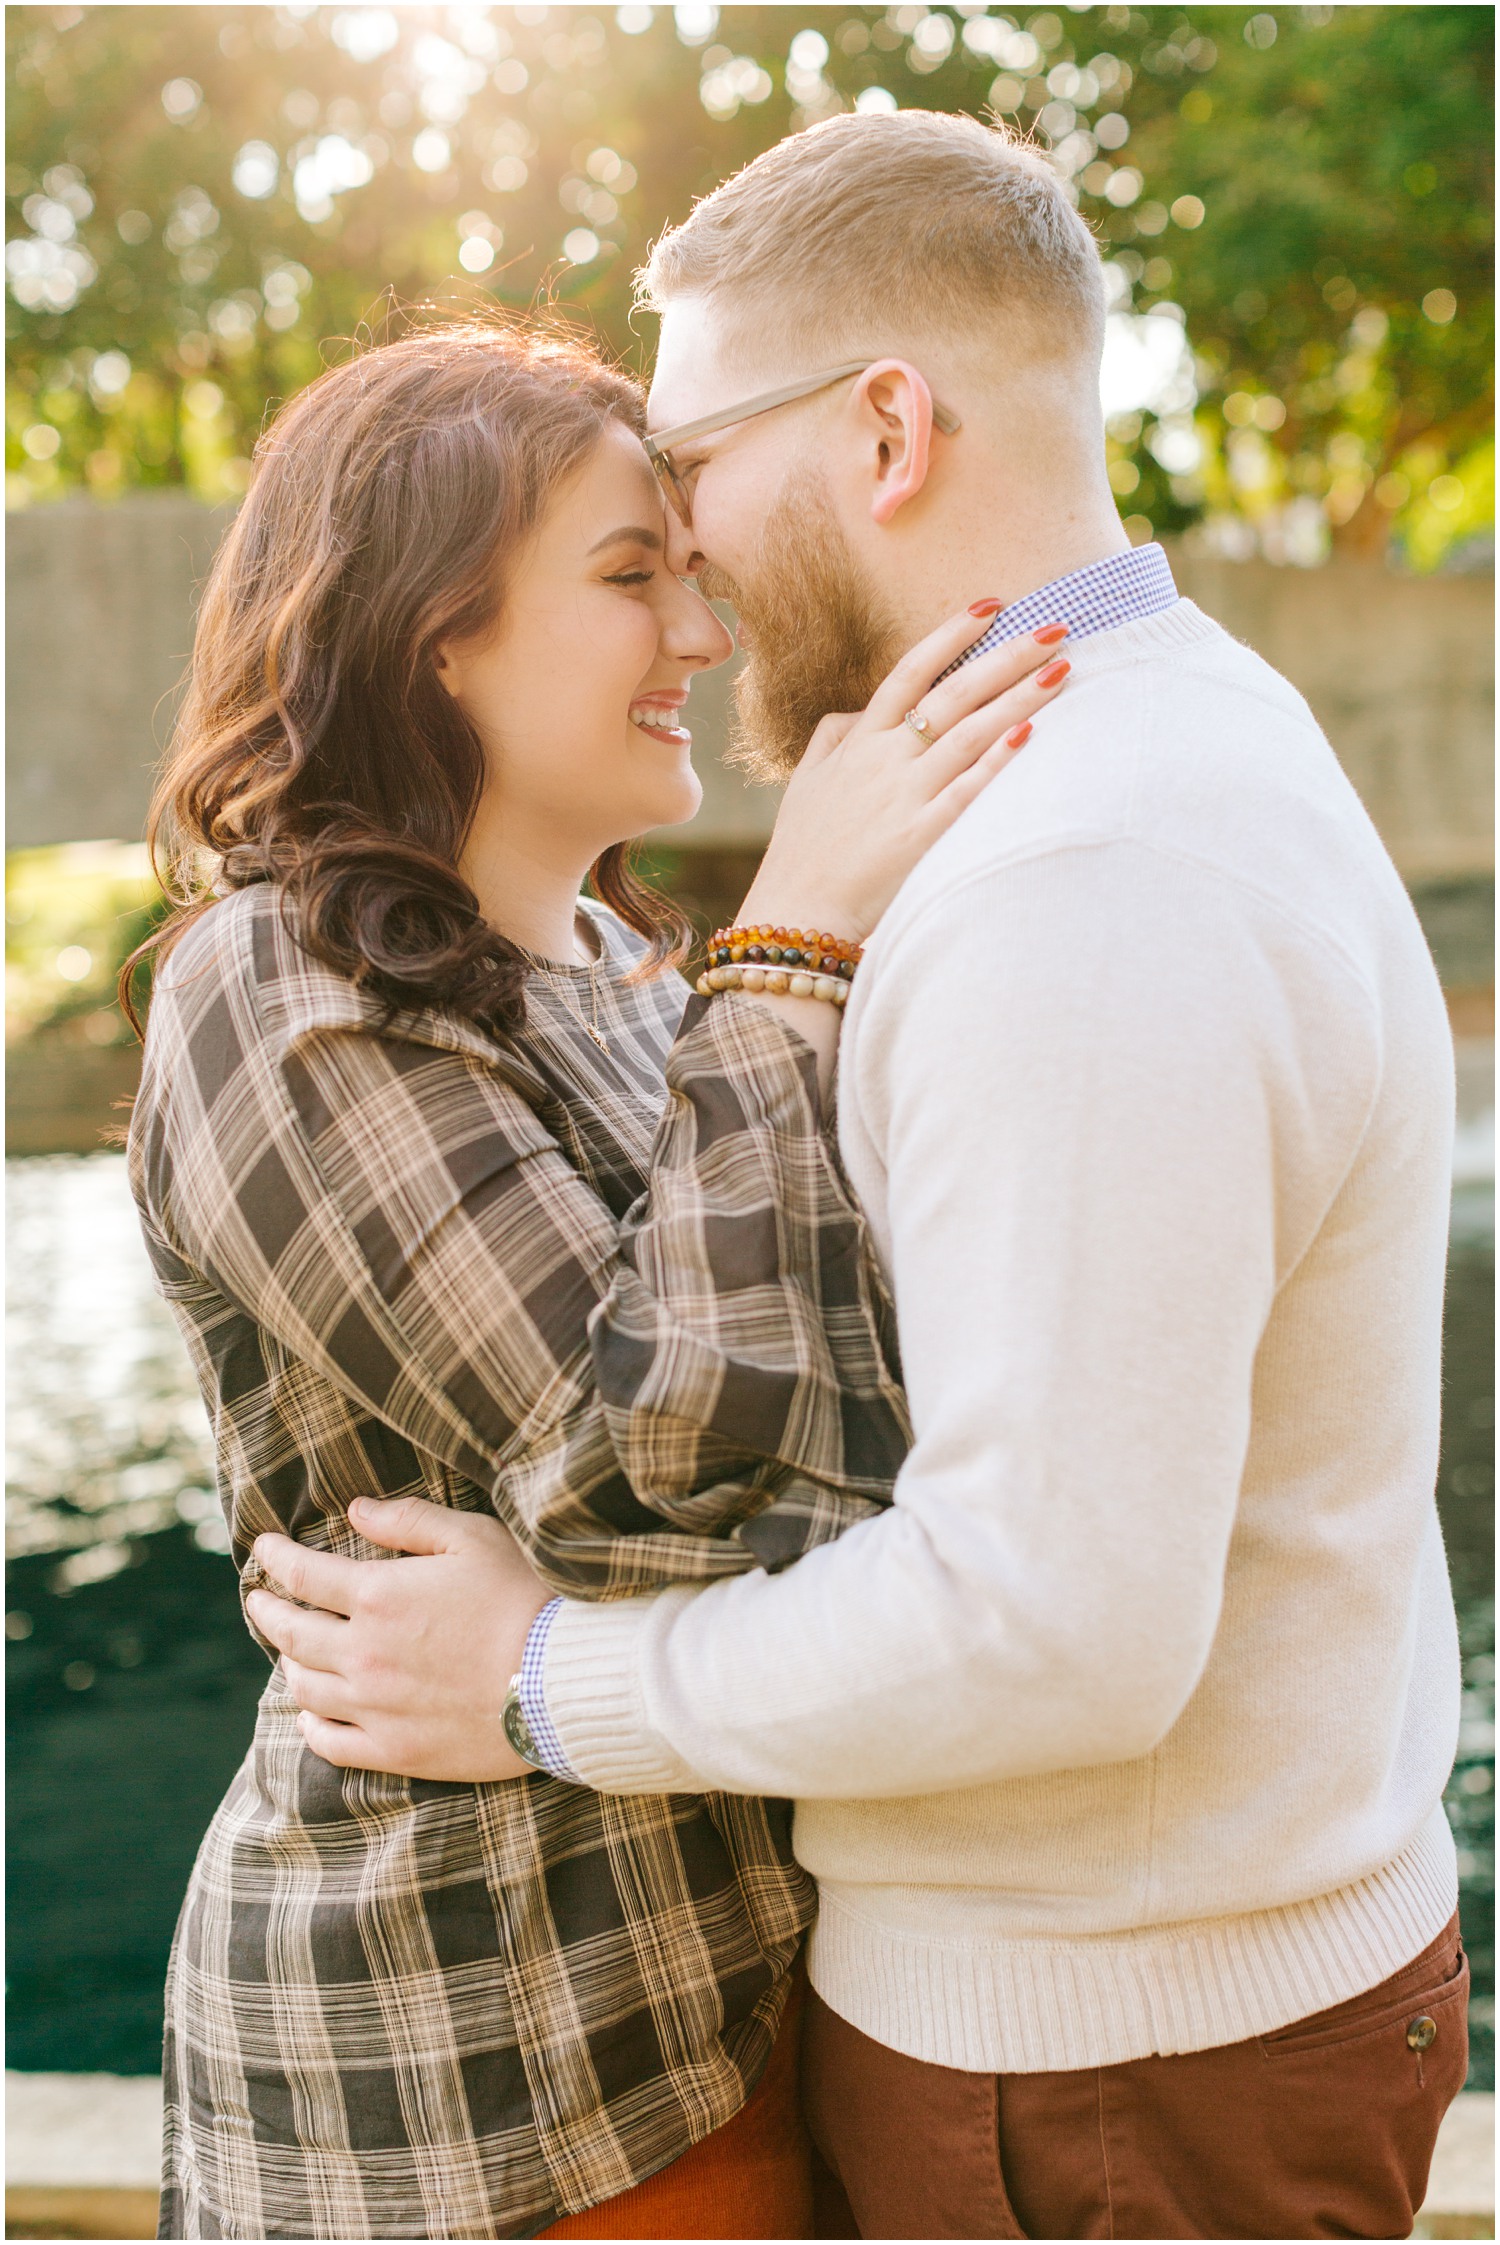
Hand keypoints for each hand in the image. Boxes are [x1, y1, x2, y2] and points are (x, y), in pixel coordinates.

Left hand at [245, 1496, 552, 1781]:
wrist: (561, 1681)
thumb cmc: (524, 1598)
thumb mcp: (472, 1539)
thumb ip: (408, 1522)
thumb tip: (355, 1511)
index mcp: (379, 1597)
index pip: (303, 1575)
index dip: (275, 1557)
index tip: (261, 1547)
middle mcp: (363, 1654)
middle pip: (291, 1633)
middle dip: (268, 1610)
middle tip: (258, 1599)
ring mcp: (375, 1708)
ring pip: (305, 1687)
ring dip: (290, 1663)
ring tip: (289, 1651)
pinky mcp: (395, 1750)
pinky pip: (329, 1743)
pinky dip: (311, 1724)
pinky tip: (310, 1713)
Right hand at [741, 611, 1069, 944]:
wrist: (796, 913)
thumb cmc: (804, 850)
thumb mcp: (807, 781)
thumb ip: (833, 735)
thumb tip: (861, 710)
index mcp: (859, 741)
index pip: (910, 672)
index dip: (952, 634)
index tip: (991, 605)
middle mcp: (884, 760)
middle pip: (953, 693)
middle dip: (1007, 656)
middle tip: (1056, 628)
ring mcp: (903, 797)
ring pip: (968, 733)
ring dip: (1017, 697)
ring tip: (1062, 670)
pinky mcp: (920, 838)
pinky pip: (965, 791)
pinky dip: (996, 761)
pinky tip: (1030, 733)